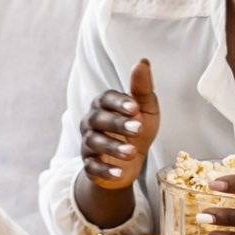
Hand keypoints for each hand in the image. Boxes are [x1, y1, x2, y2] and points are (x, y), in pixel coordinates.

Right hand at [78, 58, 159, 191]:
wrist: (130, 163)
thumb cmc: (137, 130)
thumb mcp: (146, 109)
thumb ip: (142, 88)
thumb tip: (142, 61)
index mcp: (104, 105)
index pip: (106, 99)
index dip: (119, 103)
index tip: (135, 107)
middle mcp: (91, 121)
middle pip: (98, 119)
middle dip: (117, 124)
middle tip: (138, 129)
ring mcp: (88, 143)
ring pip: (94, 142)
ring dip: (112, 147)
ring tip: (132, 152)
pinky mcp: (90, 165)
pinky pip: (92, 167)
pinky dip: (105, 170)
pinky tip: (119, 173)